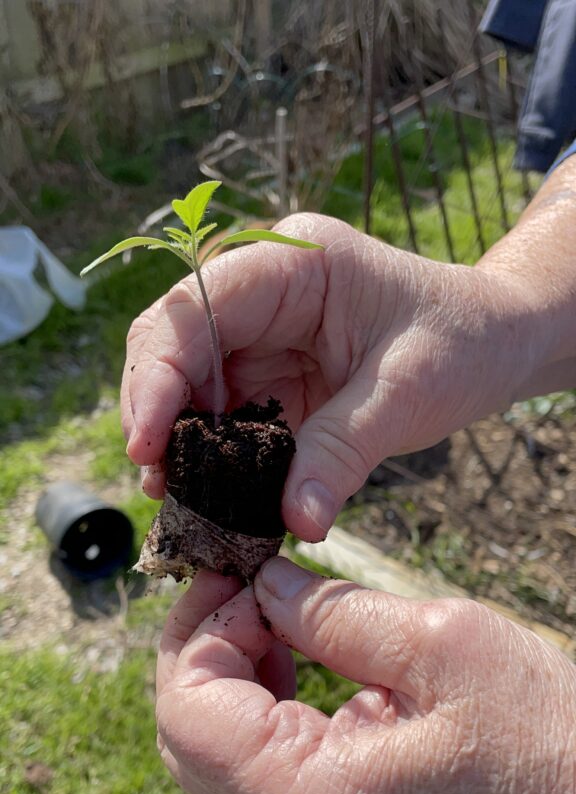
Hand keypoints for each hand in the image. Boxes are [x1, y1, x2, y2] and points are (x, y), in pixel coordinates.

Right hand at [122, 214, 544, 541]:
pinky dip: (212, 454)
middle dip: (157, 412)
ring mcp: (264, 334)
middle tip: (155, 484)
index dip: (160, 374)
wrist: (497, 341)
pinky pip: (223, 413)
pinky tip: (208, 493)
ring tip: (175, 499)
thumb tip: (295, 522)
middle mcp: (265, 291)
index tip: (147, 444)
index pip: (197, 307)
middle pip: (175, 344)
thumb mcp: (407, 395)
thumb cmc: (463, 343)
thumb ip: (343, 453)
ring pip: (190, 384)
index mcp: (295, 264)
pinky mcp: (271, 374)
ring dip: (177, 441)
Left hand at [157, 558, 575, 793]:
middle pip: (185, 735)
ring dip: (229, 673)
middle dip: (204, 646)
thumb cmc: (541, 741)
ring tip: (277, 617)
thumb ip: (335, 612)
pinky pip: (252, 768)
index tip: (240, 571)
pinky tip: (297, 660)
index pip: (188, 710)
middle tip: (250, 585)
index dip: (200, 628)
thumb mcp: (441, 647)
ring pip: (211, 752)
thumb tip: (265, 584)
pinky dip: (257, 705)